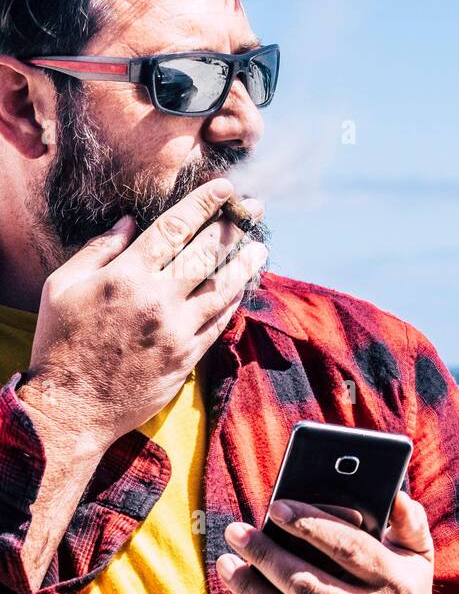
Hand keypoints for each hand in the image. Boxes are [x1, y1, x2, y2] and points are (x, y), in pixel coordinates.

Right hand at [19, 178, 265, 450]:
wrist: (74, 404)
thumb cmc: (62, 342)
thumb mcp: (63, 287)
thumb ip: (98, 250)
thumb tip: (130, 221)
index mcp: (125, 275)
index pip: (174, 228)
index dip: (203, 204)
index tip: (224, 188)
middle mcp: (158, 299)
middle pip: (206, 253)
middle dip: (233, 225)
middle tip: (255, 207)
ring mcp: (178, 329)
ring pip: (223, 287)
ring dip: (246, 263)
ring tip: (261, 246)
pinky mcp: (189, 356)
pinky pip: (220, 321)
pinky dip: (235, 300)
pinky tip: (245, 286)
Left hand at [215, 492, 458, 593]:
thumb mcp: (418, 557)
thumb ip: (409, 522)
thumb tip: (394, 493)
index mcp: (398, 581)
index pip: (348, 547)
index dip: (309, 525)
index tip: (275, 507)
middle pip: (307, 583)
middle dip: (265, 555)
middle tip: (235, 532)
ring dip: (251, 588)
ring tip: (227, 563)